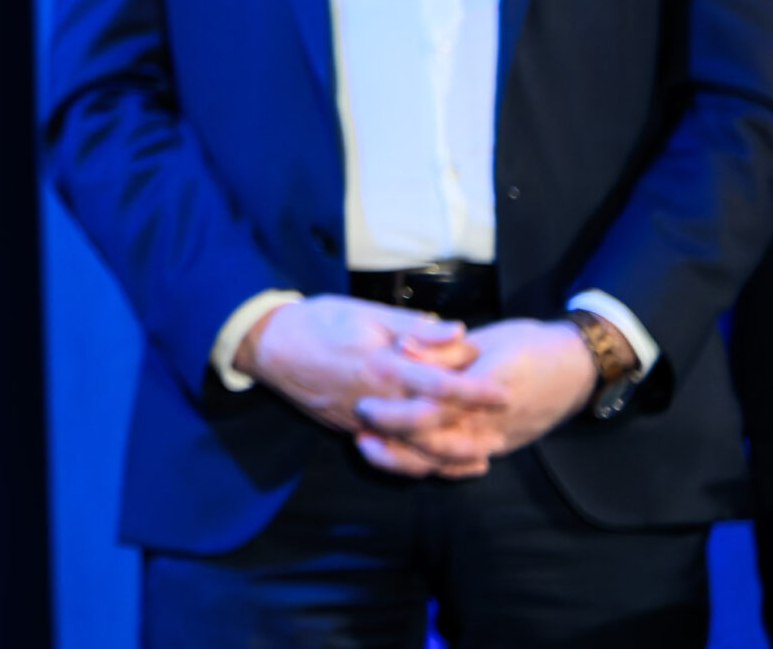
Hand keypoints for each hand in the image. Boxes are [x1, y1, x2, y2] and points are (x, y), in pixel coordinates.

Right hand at [238, 297, 502, 465]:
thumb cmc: (317, 322)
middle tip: (502, 431)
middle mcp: (378, 401)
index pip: (441, 385)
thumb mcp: (366, 313)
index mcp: (384, 367)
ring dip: (448, 455)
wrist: (268, 346)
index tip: (505, 392)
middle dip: (470, 430)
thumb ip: (414, 326)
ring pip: (412, 448)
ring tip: (479, 456)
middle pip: (434, 426)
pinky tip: (434, 460)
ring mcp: (362, 421)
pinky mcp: (350, 429)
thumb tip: (458, 332)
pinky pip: (390, 451)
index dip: (476, 391)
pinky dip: (416, 459)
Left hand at [352, 318, 600, 477]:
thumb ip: (443, 350)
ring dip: (405, 458)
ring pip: (443, 461)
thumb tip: (403, 348)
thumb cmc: (531, 346)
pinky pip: (461, 464)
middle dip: (392, 438)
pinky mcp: (498, 448)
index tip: (364, 404)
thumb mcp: (487, 339)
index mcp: (485, 391)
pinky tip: (404, 460)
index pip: (433, 411)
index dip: (395, 412)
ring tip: (370, 446)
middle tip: (358, 427)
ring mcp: (497, 441)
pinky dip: (433, 465)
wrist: (577, 369)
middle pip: (433, 442)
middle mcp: (491, 423)